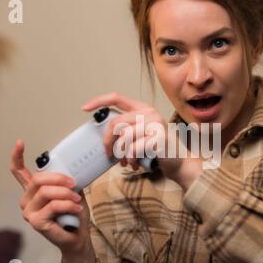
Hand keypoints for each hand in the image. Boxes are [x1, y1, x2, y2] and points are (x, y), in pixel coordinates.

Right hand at [10, 139, 92, 256]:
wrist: (78, 236)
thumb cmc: (73, 214)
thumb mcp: (71, 191)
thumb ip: (65, 181)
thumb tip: (71, 166)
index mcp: (33, 191)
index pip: (19, 172)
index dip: (17, 156)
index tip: (20, 142)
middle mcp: (27, 200)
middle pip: (38, 180)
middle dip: (60, 179)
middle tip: (74, 184)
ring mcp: (28, 212)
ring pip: (46, 192)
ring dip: (66, 194)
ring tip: (77, 199)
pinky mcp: (35, 222)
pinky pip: (53, 206)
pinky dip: (68, 205)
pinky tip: (76, 208)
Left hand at [82, 92, 202, 190]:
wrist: (178, 163)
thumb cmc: (156, 150)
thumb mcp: (140, 135)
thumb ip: (126, 129)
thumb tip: (104, 136)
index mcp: (142, 109)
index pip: (116, 97)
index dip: (98, 101)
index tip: (84, 108)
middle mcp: (149, 113)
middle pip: (115, 122)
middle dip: (107, 141)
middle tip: (108, 154)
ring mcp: (155, 124)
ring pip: (124, 138)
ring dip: (121, 155)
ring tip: (126, 163)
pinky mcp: (158, 137)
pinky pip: (133, 149)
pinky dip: (131, 160)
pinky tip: (136, 164)